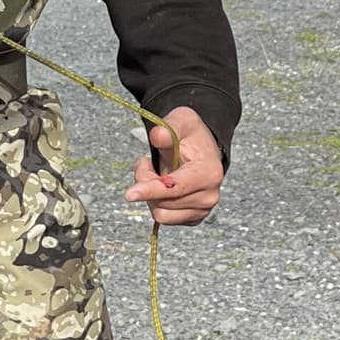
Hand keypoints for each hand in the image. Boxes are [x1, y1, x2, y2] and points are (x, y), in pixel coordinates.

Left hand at [126, 106, 222, 225]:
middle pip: (162, 201)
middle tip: (146, 163)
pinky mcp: (192, 218)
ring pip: (160, 213)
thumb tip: (158, 135)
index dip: (151, 190)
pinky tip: (162, 187)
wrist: (202, 151)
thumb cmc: (192, 136)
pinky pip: (163, 218)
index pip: (175, 187)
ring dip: (150, 194)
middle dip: (146, 182)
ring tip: (155, 173)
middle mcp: (208, 196)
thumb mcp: (181, 121)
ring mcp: (201, 210)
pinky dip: (156, 202)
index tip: (130, 194)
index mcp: (208, 173)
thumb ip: (169, 128)